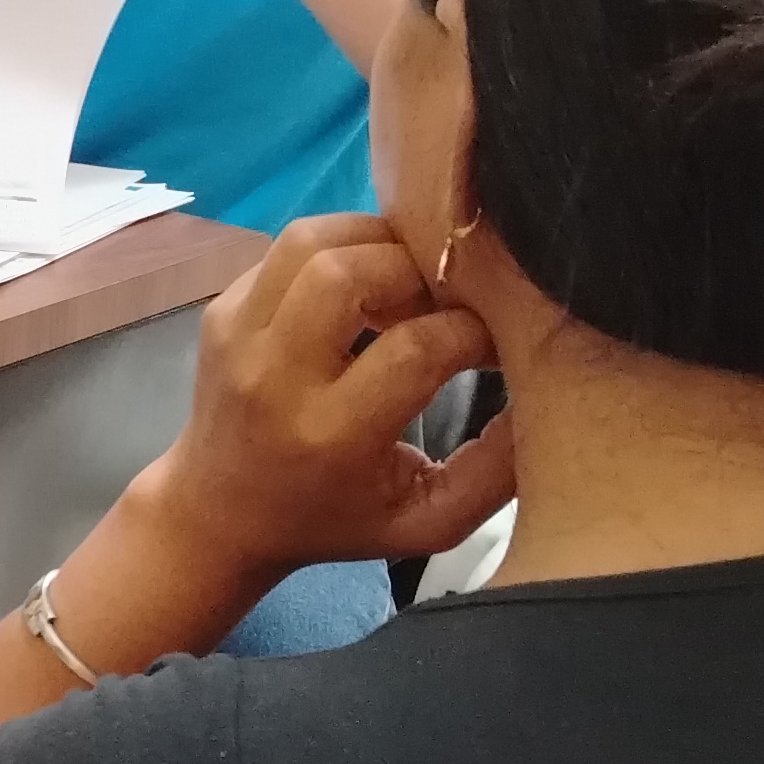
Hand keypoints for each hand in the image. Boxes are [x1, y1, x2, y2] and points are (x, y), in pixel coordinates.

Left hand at [138, 217, 514, 577]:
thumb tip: (545, 400)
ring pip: (311, 240)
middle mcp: (274, 377)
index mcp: (330, 434)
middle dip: (418, 270)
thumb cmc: (334, 521)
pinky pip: (287, 248)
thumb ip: (495, 474)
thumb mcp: (426, 523)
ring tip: (409, 284)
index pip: (416, 347)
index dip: (472, 331)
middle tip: (447, 299)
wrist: (219, 514)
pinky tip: (366, 289)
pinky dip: (340, 251)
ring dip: (376, 244)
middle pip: (351, 272)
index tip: (494, 344)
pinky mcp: (220, 310)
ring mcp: (236, 335)